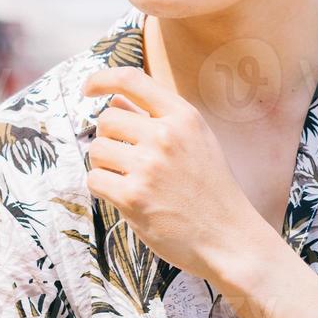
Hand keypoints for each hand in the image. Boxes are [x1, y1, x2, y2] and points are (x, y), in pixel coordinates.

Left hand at [81, 65, 271, 277]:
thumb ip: (158, 118)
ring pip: (96, 150)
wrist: (228, 237)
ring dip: (104, 165)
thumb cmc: (211, 190)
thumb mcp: (196, 141)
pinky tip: (125, 197)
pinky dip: (103, 188)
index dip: (102, 79)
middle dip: (109, 138)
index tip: (88, 89)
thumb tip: (116, 100)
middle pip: (107, 119)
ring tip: (129, 179)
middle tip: (126, 159)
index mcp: (183, 116)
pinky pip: (94, 180)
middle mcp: (166, 135)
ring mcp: (148, 166)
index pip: (131, 79)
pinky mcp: (133, 197)